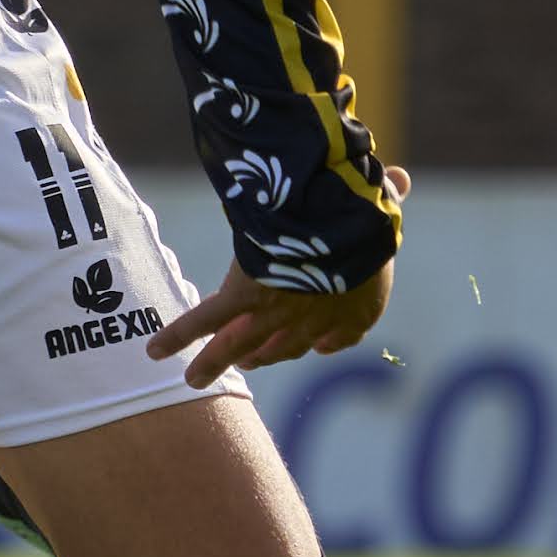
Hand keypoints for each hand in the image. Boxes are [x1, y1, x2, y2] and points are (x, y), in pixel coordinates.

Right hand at [144, 167, 406, 385]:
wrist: (338, 229)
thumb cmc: (367, 216)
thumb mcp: (384, 208)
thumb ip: (390, 197)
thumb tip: (402, 177)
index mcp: (358, 306)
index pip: (340, 334)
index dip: (324, 342)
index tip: (317, 346)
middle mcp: (315, 320)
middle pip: (283, 348)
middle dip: (264, 357)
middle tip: (249, 364)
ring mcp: (274, 314)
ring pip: (239, 347)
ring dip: (214, 363)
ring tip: (192, 379)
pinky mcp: (241, 299)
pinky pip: (204, 322)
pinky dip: (177, 336)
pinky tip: (154, 351)